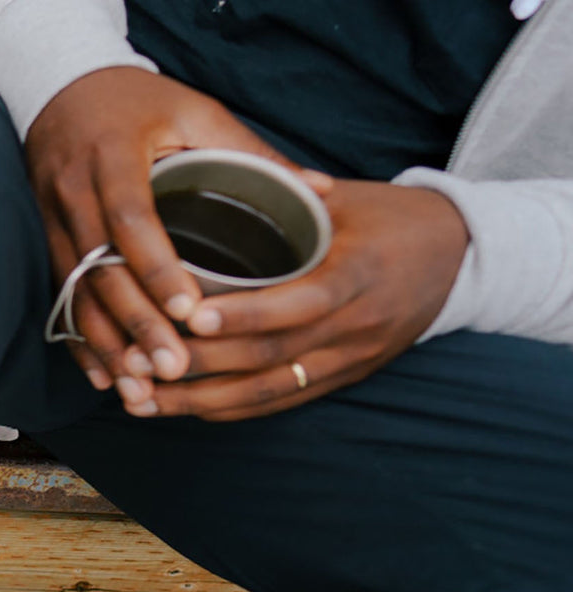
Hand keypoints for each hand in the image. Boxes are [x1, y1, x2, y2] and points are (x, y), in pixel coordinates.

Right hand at [25, 67, 331, 405]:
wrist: (62, 86)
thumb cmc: (140, 102)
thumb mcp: (196, 112)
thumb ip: (252, 152)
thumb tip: (321, 193)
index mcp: (112, 155)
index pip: (131, 218)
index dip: (156, 267)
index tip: (188, 309)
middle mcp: (74, 191)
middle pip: (99, 269)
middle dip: (135, 323)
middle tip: (172, 368)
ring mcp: (54, 218)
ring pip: (76, 293)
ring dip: (105, 345)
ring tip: (138, 388)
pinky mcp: (48, 237)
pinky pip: (61, 298)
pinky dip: (80, 341)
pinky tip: (102, 376)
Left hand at [134, 180, 467, 420]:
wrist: (461, 258)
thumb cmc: (393, 218)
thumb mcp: (348, 199)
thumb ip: (288, 197)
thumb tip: (217, 174)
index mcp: (357, 274)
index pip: (299, 303)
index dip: (244, 314)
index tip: (191, 314)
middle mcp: (353, 326)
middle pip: (270, 358)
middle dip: (199, 367)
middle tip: (138, 364)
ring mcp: (348, 359)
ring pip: (267, 392)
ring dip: (199, 400)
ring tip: (140, 399)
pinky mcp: (342, 378)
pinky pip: (279, 402)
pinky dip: (227, 409)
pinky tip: (179, 408)